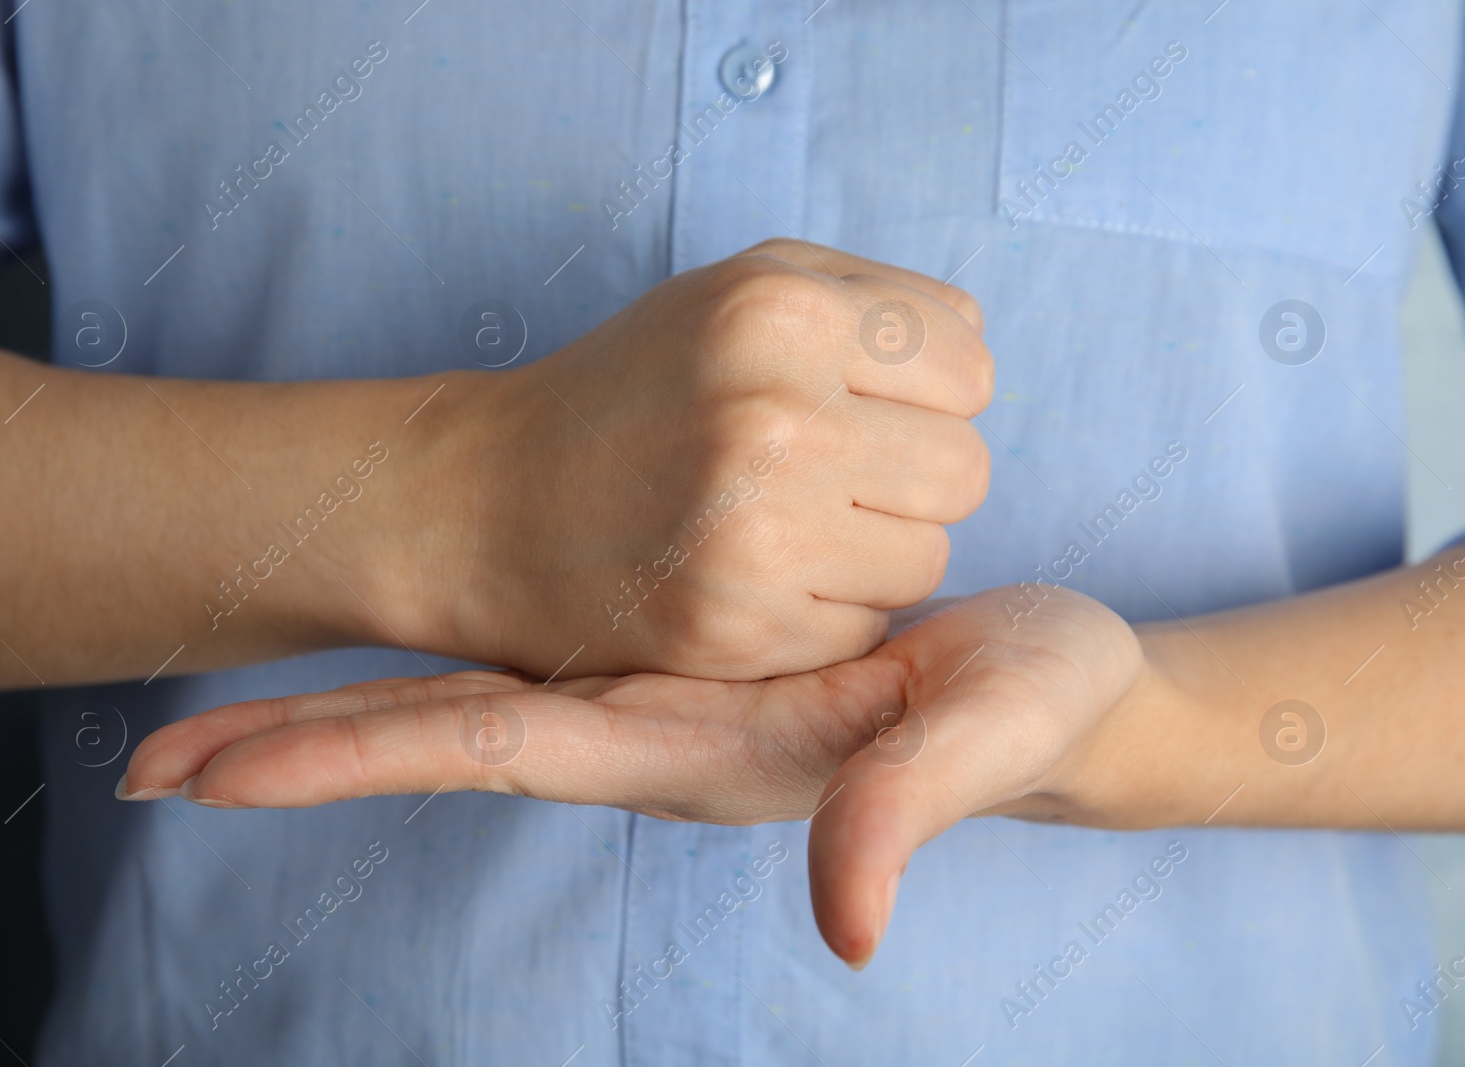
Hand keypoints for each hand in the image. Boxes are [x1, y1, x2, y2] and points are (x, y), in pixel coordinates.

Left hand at [118, 584, 1141, 966]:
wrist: (1057, 682)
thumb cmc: (1029, 710)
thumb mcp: (979, 738)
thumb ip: (906, 812)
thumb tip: (847, 928)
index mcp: (689, 746)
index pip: (491, 749)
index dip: (352, 755)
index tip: (206, 778)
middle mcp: (650, 727)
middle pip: (449, 733)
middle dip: (304, 746)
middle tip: (150, 765)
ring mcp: (662, 687)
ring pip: (481, 687)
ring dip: (357, 692)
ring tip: (231, 695)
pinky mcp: (686, 643)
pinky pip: (540, 646)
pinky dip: (450, 643)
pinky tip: (402, 628)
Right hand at [406, 238, 991, 681]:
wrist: (488, 505)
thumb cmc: (632, 390)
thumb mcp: (735, 291)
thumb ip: (868, 300)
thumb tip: (976, 356)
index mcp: (780, 311)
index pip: (971, 366)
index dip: (925, 393)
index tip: (860, 407)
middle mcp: (773, 418)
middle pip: (965, 471)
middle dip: (909, 477)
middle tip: (823, 476)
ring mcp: (754, 533)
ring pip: (926, 559)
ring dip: (873, 550)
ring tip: (783, 525)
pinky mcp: (736, 630)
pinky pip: (864, 628)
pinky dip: (824, 612)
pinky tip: (752, 580)